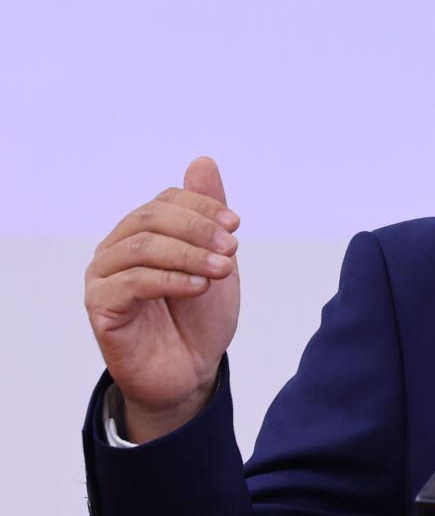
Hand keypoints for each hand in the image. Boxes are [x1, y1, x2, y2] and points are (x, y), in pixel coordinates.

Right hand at [84, 157, 240, 441]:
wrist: (191, 369)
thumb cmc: (200, 314)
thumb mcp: (215, 256)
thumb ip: (207, 212)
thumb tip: (202, 161)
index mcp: (143, 231)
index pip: (167, 200)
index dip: (203, 206)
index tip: (236, 223)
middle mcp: (117, 248)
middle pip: (151, 218)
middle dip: (198, 228)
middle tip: (232, 247)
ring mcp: (104, 276)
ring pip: (143, 247)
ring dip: (189, 254)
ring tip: (222, 269)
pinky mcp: (100, 306)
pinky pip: (132, 282)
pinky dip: (171, 279)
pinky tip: (200, 286)